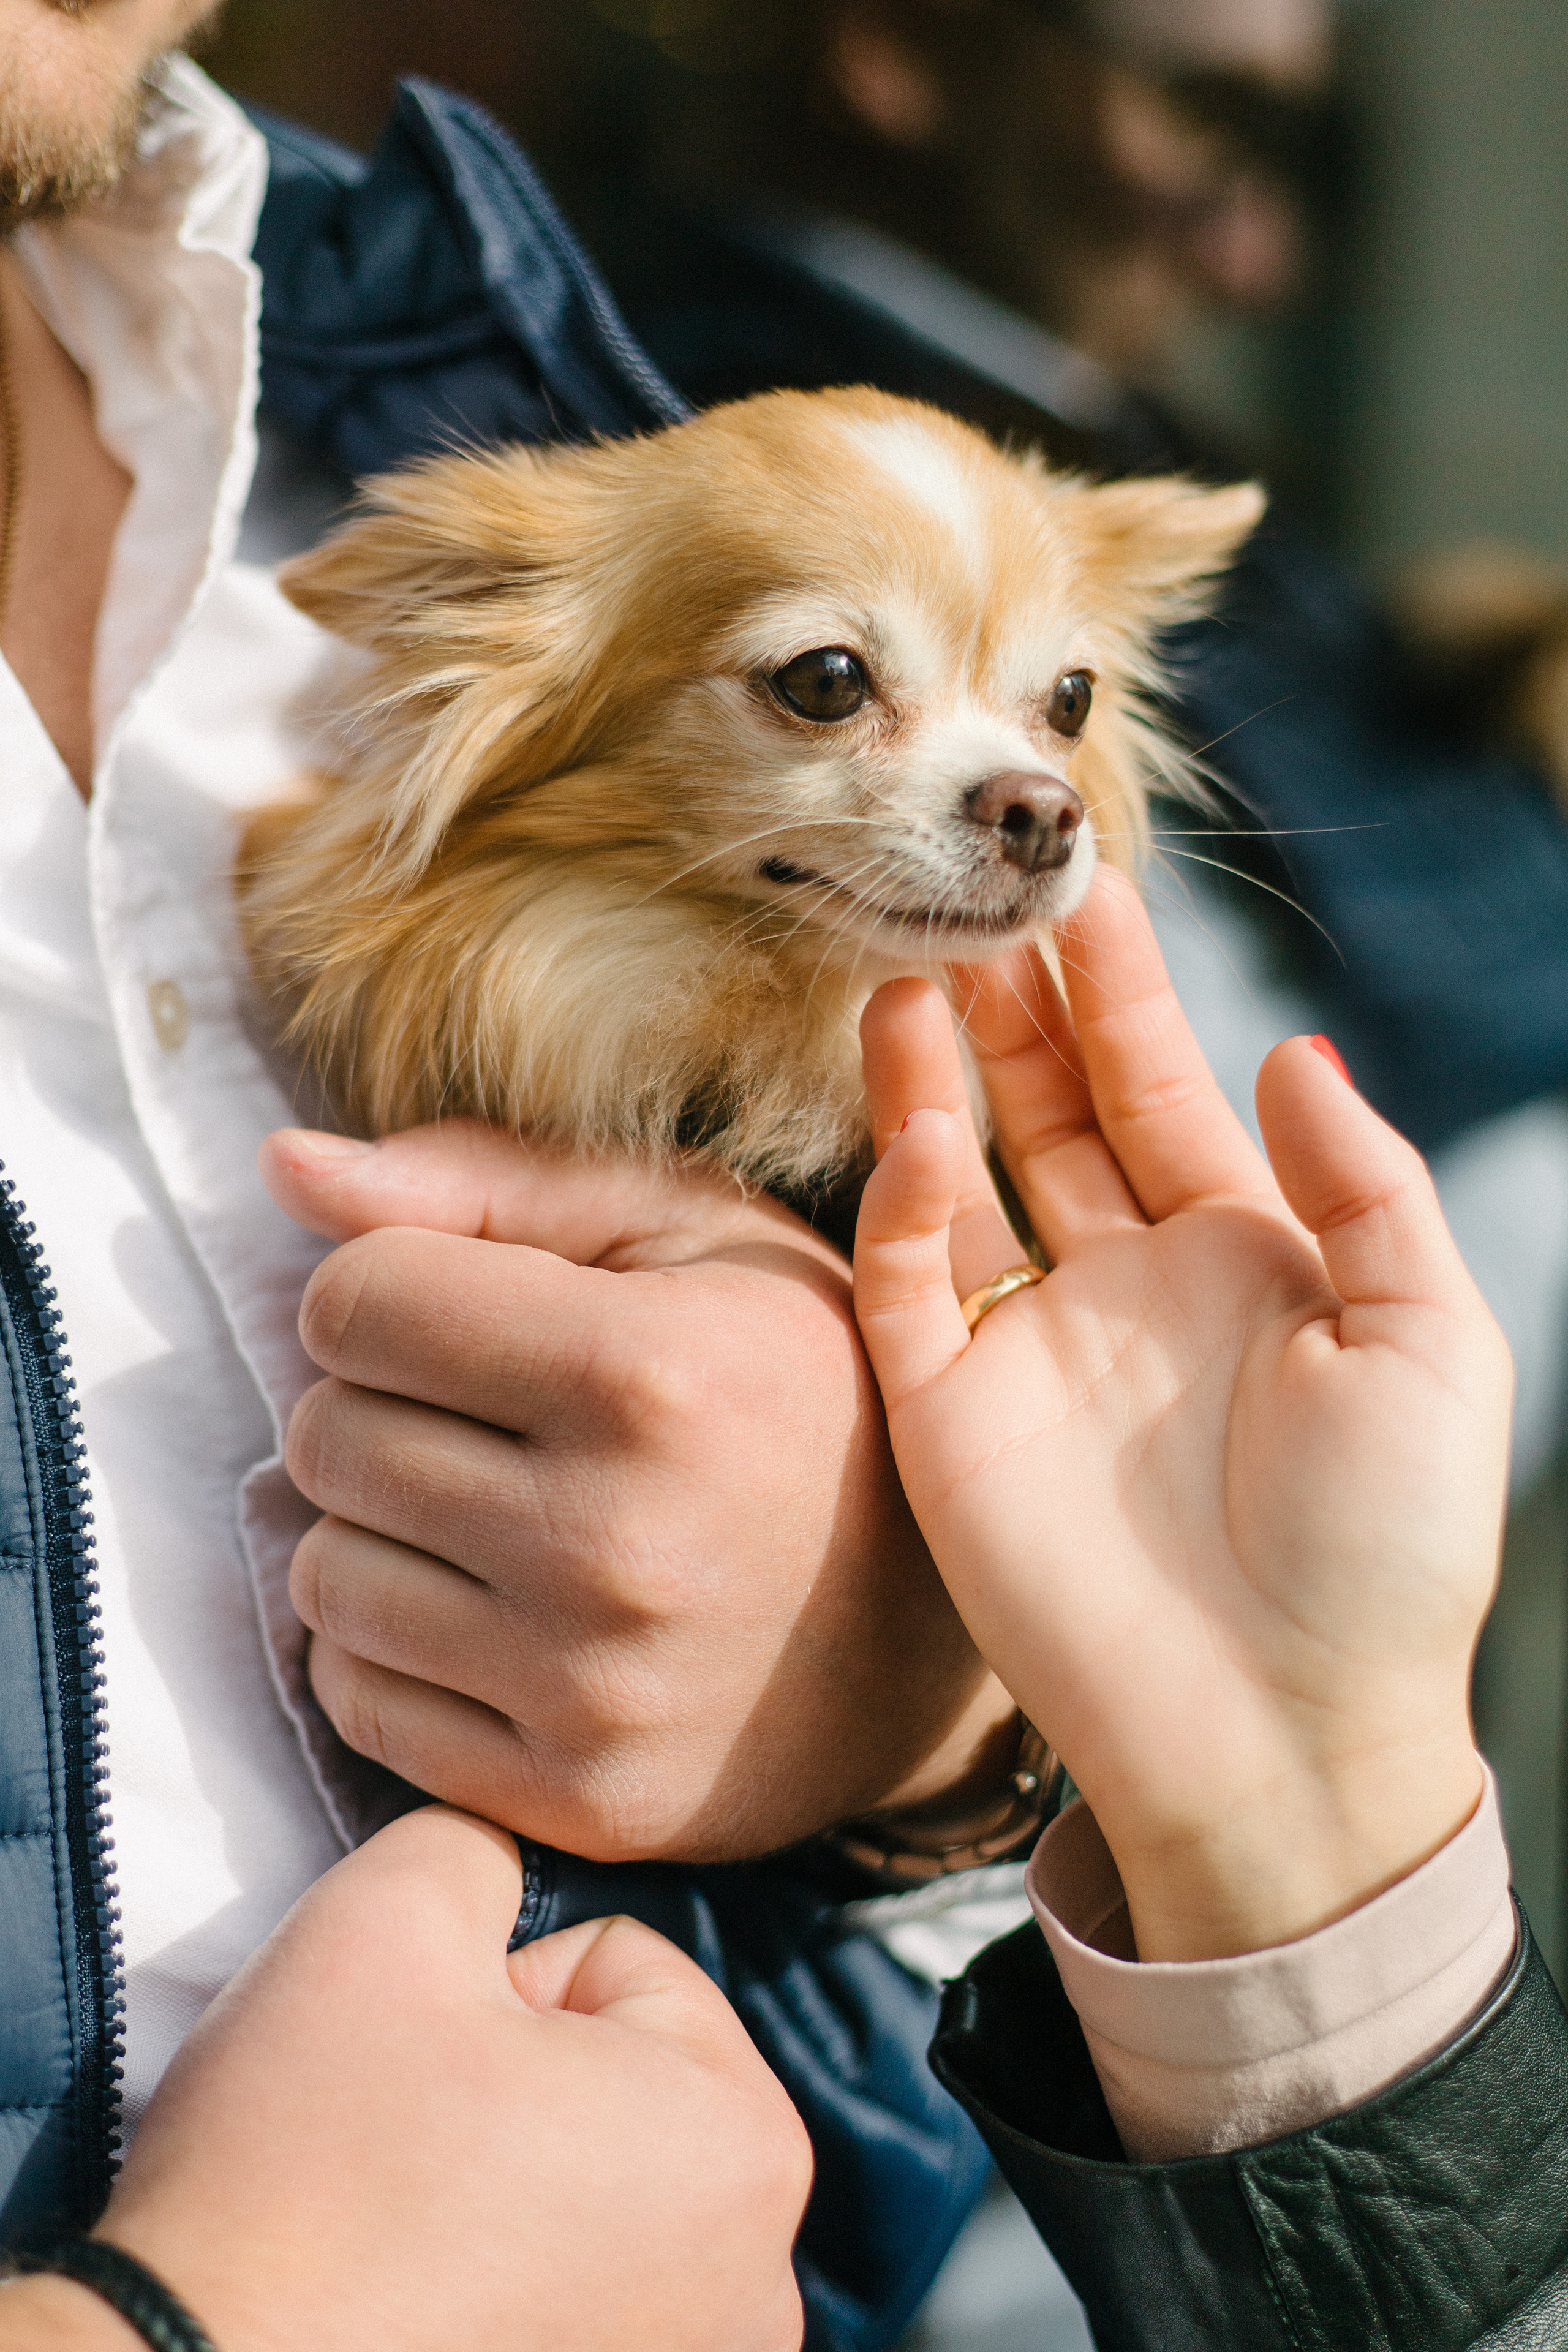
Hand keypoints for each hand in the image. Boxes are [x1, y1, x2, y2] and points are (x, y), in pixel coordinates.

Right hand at [0, 1810, 809, 2351]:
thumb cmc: (305, 2162)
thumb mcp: (391, 1913)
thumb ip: (482, 1842)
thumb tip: (505, 1853)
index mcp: (747, 2142)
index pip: (621, 1968)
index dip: (501, 1989)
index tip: (425, 2072)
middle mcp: (764, 2285)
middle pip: (625, 2087)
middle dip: (517, 2088)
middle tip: (408, 2148)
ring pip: (595, 2199)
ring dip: (510, 2192)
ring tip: (409, 2238)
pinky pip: (572, 2308)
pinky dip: (503, 2299)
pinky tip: (418, 2313)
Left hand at [259, 1125, 1016, 1861]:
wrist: (935, 1623)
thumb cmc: (802, 1382)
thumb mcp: (690, 1232)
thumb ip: (486, 1182)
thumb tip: (283, 1166)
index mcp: (648, 1374)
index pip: (355, 1303)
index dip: (390, 1287)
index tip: (462, 1308)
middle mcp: (614, 1542)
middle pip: (325, 1435)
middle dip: (378, 1400)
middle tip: (483, 1412)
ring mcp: (592, 1689)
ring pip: (321, 1573)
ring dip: (377, 1525)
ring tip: (488, 1505)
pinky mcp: (575, 1799)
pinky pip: (356, 1701)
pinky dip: (390, 1644)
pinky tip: (486, 1607)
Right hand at [851, 870, 1509, 1961]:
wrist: (1283, 1737)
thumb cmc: (1383, 1555)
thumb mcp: (1432, 1345)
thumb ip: (1366, 1187)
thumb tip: (1292, 1051)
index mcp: (1242, 1262)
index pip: (1164, 1092)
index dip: (1128, 993)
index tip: (1090, 889)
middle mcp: (1128, 1286)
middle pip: (1054, 1110)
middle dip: (1019, 1004)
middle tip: (979, 892)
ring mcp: (1031, 1346)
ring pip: (966, 1174)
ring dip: (937, 1073)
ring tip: (910, 970)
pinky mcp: (950, 1412)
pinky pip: (909, 1279)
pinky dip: (907, 1196)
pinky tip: (923, 1122)